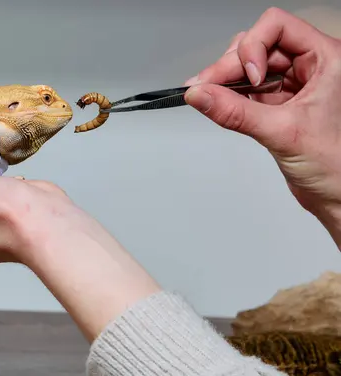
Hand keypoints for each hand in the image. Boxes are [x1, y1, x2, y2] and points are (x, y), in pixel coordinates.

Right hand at [183, 7, 340, 245]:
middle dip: (230, 65)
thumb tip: (200, 95)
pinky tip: (217, 103)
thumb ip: (236, 112)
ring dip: (226, 80)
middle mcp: (311, 67)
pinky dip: (230, 96)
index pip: (278, 27)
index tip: (248, 78)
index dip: (255, 47)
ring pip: (249, 67)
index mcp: (327, 59)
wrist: (338, 196)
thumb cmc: (335, 165)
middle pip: (258, 46)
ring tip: (208, 96)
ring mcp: (294, 85)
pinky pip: (247, 90)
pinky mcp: (279, 105)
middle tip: (206, 87)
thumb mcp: (281, 132)